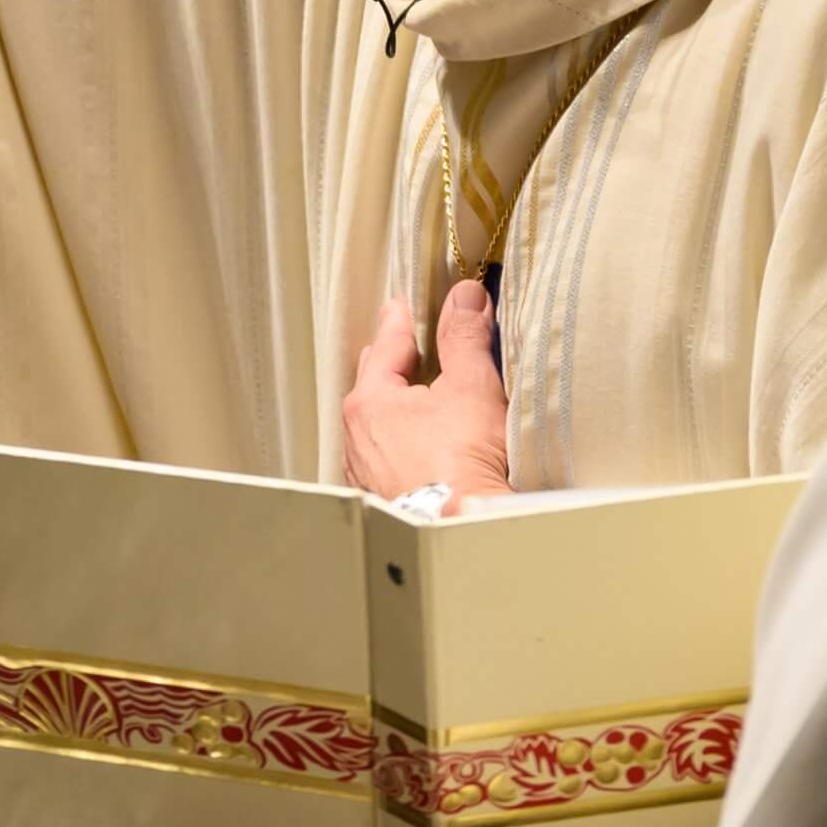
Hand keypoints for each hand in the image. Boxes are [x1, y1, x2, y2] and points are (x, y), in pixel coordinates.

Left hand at [342, 282, 509, 510]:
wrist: (458, 529)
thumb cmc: (461, 461)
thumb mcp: (470, 387)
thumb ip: (465, 338)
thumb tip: (465, 297)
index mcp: (370, 400)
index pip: (384, 346)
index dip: (400, 323)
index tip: (401, 306)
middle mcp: (356, 435)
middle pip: (374, 383)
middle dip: (391, 362)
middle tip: (407, 344)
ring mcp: (364, 470)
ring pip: (376, 423)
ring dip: (394, 407)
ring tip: (416, 398)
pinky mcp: (379, 496)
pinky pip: (385, 455)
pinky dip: (399, 442)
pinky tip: (416, 447)